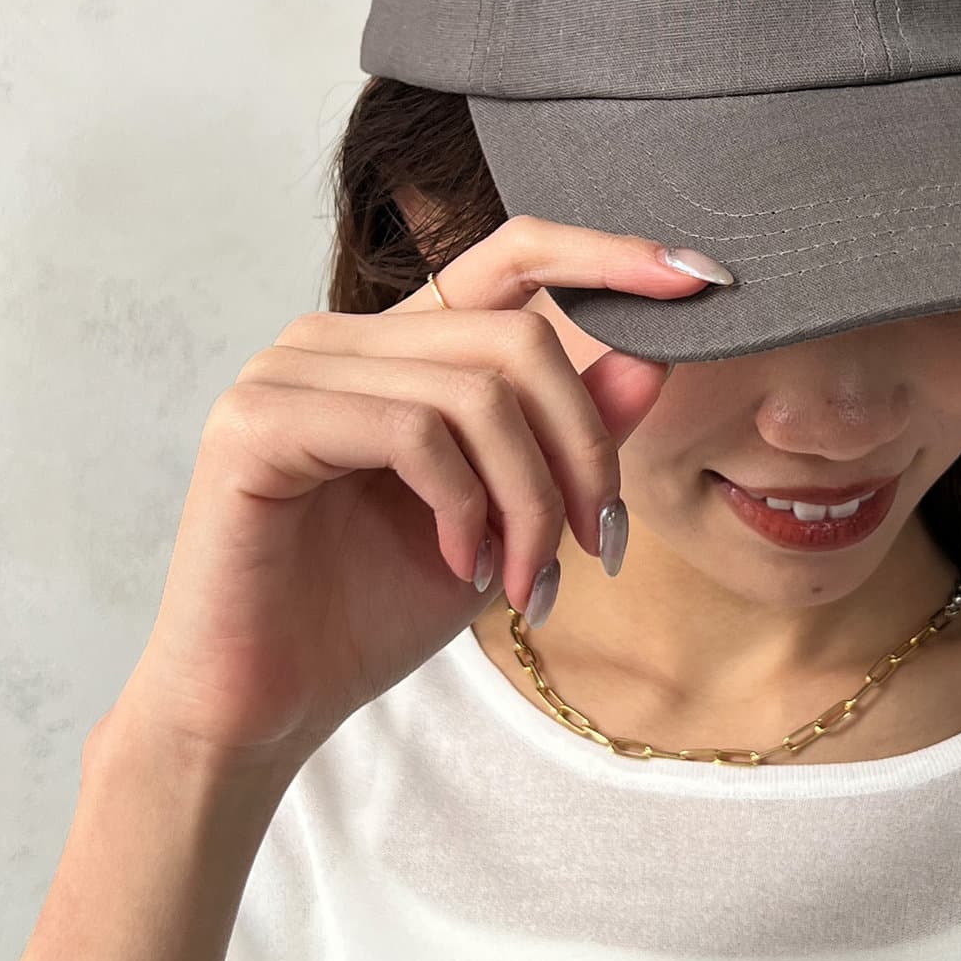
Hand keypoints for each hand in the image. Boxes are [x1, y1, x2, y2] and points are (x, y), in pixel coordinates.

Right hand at [100, 218, 716, 773]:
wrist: (266, 706)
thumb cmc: (372, 608)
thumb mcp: (505, 517)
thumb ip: (567, 436)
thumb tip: (652, 361)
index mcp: (398, 345)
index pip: (513, 254)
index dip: (608, 256)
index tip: (700, 282)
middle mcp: (340, 337)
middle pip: (519, 339)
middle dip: (583, 449)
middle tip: (597, 543)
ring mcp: (291, 369)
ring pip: (478, 391)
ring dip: (531, 499)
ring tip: (527, 579)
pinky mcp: (259, 420)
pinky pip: (413, 432)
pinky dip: (464, 509)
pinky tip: (462, 567)